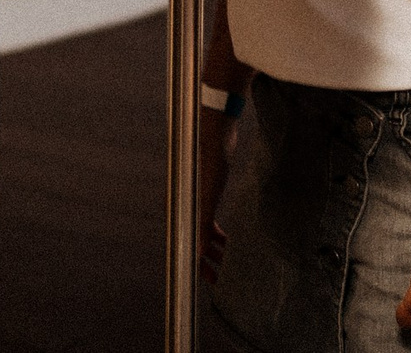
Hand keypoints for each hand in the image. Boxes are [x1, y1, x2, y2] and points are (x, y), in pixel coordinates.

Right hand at [196, 105, 234, 282]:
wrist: (215, 130)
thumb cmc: (209, 158)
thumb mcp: (208, 195)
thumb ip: (202, 224)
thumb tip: (198, 251)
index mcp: (183, 208)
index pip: (188, 243)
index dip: (196, 262)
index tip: (205, 278)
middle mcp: (186, 205)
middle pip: (194, 240)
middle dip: (205, 260)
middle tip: (217, 278)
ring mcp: (196, 199)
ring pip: (202, 231)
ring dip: (212, 247)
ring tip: (226, 261)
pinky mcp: (206, 192)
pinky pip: (209, 220)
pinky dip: (216, 233)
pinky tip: (226, 239)